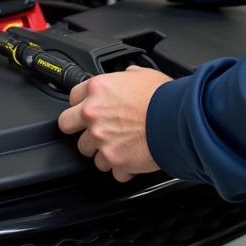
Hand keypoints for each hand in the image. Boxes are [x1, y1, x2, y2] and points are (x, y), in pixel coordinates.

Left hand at [58, 65, 170, 181]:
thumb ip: (126, 76)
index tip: (89, 107)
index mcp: (98, 89)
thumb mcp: (142, 74)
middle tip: (96, 129)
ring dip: (103, 150)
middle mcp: (93, 114)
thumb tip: (127, 77)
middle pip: (67, 125)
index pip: (73, 96)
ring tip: (122, 145)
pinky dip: (121, 168)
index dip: (82, 103)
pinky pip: (111, 170)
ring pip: (88, 152)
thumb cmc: (163, 97)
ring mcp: (101, 139)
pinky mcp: (114, 160)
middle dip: (80, 128)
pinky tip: (132, 159)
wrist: (178, 119)